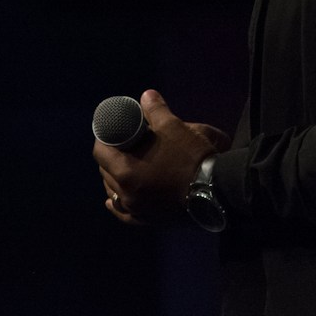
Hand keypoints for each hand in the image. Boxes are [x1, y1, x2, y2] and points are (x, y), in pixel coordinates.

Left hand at [94, 89, 229, 224]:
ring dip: (113, 179)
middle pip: (105, 172)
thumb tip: (147, 95)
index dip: (103, 139)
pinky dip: (118, 205)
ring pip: (114, 193)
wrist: (215, 188)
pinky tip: (114, 200)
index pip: (100, 153)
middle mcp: (126, 194)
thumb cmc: (191, 157)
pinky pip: (125, 214)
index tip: (109, 132)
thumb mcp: (173, 127)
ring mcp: (137, 210)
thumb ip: (156, 110)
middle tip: (119, 146)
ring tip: (121, 168)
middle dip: (109, 158)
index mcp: (126, 172)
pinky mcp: (149, 220)